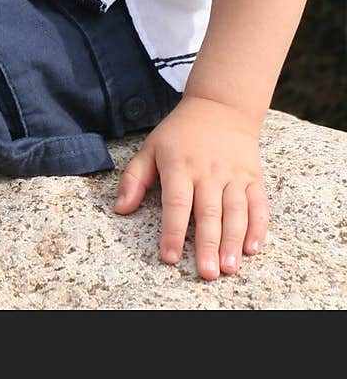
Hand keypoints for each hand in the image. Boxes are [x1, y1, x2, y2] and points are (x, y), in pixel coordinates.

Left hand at [113, 94, 269, 279]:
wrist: (220, 106)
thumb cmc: (180, 133)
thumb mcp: (151, 147)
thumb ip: (134, 178)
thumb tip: (120, 208)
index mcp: (179, 165)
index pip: (176, 202)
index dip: (172, 231)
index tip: (170, 257)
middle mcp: (208, 171)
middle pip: (208, 212)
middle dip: (208, 245)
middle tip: (207, 273)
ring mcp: (233, 174)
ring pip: (235, 211)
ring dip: (233, 241)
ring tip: (229, 267)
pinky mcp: (253, 177)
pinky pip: (259, 204)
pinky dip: (258, 227)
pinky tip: (253, 248)